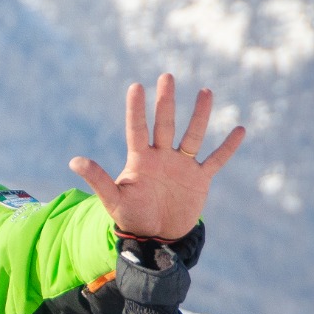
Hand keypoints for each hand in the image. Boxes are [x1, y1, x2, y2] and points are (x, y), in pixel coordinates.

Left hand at [69, 74, 244, 239]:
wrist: (155, 237)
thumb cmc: (131, 216)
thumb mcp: (113, 199)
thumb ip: (98, 179)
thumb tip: (73, 160)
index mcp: (140, 160)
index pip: (137, 129)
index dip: (136, 110)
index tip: (136, 86)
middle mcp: (161, 157)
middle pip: (164, 124)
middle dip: (165, 101)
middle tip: (166, 76)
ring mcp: (182, 166)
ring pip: (193, 135)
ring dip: (199, 115)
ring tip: (206, 91)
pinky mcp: (199, 179)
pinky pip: (216, 160)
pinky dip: (227, 147)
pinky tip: (239, 129)